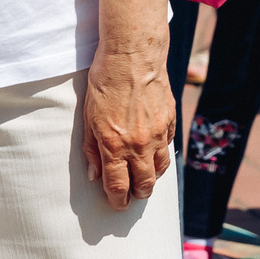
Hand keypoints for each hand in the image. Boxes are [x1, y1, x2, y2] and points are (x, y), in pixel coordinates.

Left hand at [80, 40, 173, 208]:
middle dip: (137, 195)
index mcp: (115, 146)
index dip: (117, 201)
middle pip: (144, 185)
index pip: (118, 187)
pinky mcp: (170, 121)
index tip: (116, 203)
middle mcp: (139, 144)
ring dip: (151, 178)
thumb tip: (94, 175)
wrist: (132, 55)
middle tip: (131, 194)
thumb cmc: (105, 83)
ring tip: (143, 177)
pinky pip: (167, 147)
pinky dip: (160, 154)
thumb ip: (91, 149)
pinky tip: (152, 151)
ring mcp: (158, 134)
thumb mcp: (89, 117)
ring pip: (160, 170)